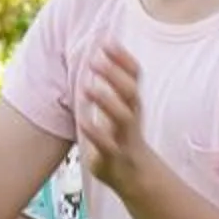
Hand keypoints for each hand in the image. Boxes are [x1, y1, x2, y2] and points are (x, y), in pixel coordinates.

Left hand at [79, 42, 154, 198]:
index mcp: (132, 102)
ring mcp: (124, 136)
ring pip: (122, 117)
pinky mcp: (114, 156)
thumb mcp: (121, 105)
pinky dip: (96, 132)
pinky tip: (83, 121)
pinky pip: (108, 144)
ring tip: (87, 87)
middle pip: (130, 92)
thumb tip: (104, 48)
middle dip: (115, 75)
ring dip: (106, 101)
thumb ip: (114, 81)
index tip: (107, 41)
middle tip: (95, 60)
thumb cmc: (122, 134)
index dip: (123, 58)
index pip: (134, 75)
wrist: (135, 176)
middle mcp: (132, 116)